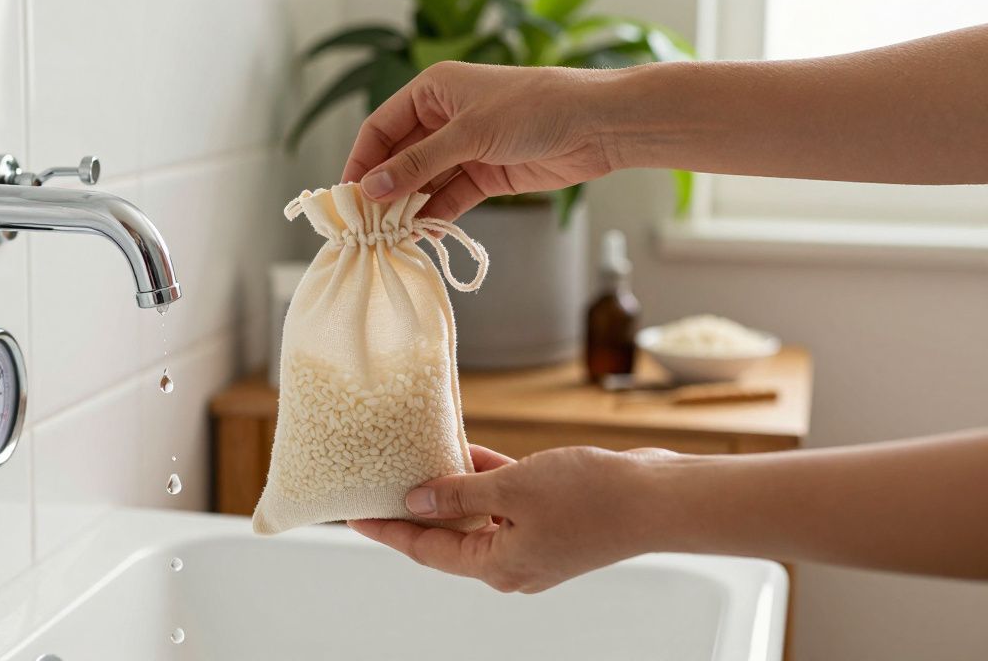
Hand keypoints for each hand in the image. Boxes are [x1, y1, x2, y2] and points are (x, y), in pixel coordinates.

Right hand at [340, 61, 616, 220]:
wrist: (596, 125)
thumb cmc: (533, 109)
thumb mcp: (469, 134)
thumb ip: (419, 163)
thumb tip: (372, 189)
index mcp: (433, 90)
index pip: (381, 127)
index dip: (362, 161)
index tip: (348, 196)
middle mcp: (444, 117)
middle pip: (400, 157)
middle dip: (384, 189)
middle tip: (365, 224)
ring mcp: (466, 147)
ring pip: (424, 181)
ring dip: (408, 207)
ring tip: (389, 236)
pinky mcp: (487, 173)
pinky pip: (450, 197)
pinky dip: (435, 215)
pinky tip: (422, 234)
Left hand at [348, 444, 676, 592]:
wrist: (659, 498)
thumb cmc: (593, 498)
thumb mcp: (512, 489)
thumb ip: (459, 493)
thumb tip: (417, 498)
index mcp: (496, 565)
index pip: (424, 549)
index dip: (387, 529)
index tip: (354, 513)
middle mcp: (510, 560)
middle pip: (446, 535)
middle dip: (414, 508)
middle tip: (378, 481)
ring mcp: (533, 541)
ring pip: (477, 514)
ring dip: (450, 488)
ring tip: (413, 459)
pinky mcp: (552, 519)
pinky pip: (505, 500)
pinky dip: (485, 479)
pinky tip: (464, 450)